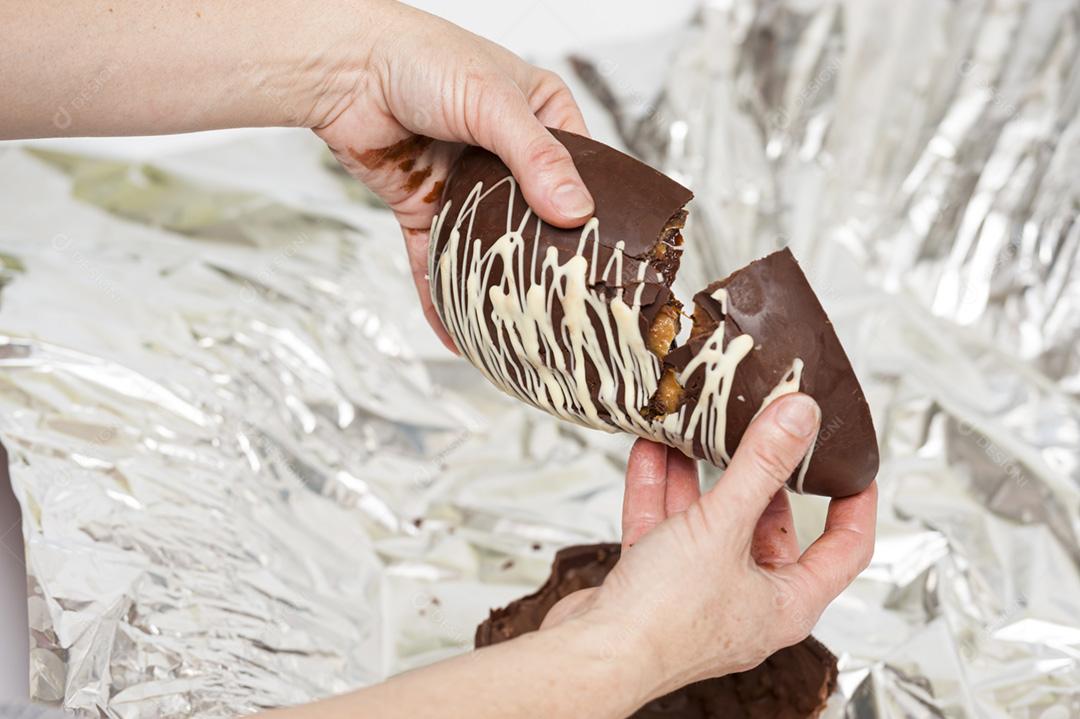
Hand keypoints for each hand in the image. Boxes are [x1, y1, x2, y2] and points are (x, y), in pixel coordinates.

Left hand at [313, 1, 593, 351]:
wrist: (345, 69)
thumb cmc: (424, 58)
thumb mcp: (494, 102)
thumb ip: (536, 157)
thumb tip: (575, 212)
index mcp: (539, 114)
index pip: (579, 169)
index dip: (592, 209)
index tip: (607, 253)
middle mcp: (506, 152)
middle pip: (535, 214)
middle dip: (546, 258)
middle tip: (569, 304)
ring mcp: (465, 183)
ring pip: (488, 242)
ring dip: (497, 282)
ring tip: (523, 328)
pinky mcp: (425, 207)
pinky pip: (437, 259)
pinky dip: (443, 295)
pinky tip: (460, 332)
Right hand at [543, 393, 877, 700]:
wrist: (591, 655)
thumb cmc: (663, 622)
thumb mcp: (723, 528)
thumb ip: (761, 467)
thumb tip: (798, 419)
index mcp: (786, 603)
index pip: (843, 550)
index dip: (855, 506)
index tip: (853, 468)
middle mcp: (746, 600)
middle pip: (769, 528)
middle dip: (760, 477)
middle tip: (766, 433)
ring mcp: (698, 592)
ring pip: (709, 522)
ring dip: (701, 476)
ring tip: (702, 430)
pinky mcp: (653, 584)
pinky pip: (664, 527)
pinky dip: (659, 488)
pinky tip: (652, 450)